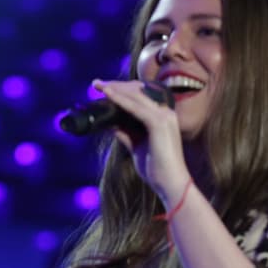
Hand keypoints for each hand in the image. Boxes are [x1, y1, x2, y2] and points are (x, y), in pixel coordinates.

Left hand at [91, 79, 190, 203]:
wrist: (171, 184)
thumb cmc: (156, 168)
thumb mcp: (137, 146)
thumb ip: (126, 133)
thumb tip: (110, 124)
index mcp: (163, 117)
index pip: (142, 95)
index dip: (123, 89)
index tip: (104, 88)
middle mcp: (165, 112)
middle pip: (138, 92)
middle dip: (116, 85)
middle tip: (97, 84)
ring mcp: (164, 116)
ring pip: (136, 96)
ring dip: (115, 89)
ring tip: (98, 85)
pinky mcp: (159, 123)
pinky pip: (135, 107)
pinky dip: (120, 99)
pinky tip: (108, 95)